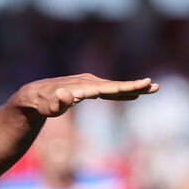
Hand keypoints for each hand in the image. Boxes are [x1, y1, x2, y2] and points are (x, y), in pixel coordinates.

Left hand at [16, 74, 158, 117]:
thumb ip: (57, 103)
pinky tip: (132, 95)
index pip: (109, 88)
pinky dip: (120, 92)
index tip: (143, 84)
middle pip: (115, 85)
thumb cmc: (41, 103)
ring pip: (113, 87)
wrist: (34, 95)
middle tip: (154, 86)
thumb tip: (67, 95)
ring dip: (132, 88)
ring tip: (151, 88)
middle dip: (135, 86)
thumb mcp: (47, 106)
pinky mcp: (87, 88)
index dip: (126, 87)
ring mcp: (88, 84)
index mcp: (82, 87)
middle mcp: (87, 82)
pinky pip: (108, 90)